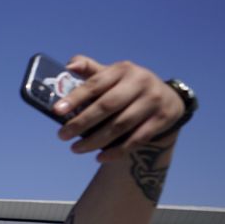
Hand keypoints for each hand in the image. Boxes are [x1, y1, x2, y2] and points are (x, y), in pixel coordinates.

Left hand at [52, 55, 184, 161]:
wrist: (167, 99)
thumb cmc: (127, 87)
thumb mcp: (112, 75)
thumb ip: (90, 70)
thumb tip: (69, 66)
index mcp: (122, 70)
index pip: (95, 84)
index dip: (75, 98)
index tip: (57, 111)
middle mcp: (139, 82)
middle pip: (107, 106)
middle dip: (82, 123)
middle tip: (62, 135)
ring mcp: (152, 101)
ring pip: (120, 125)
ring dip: (95, 140)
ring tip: (75, 149)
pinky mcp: (162, 119)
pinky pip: (136, 139)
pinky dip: (117, 151)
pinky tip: (99, 157)